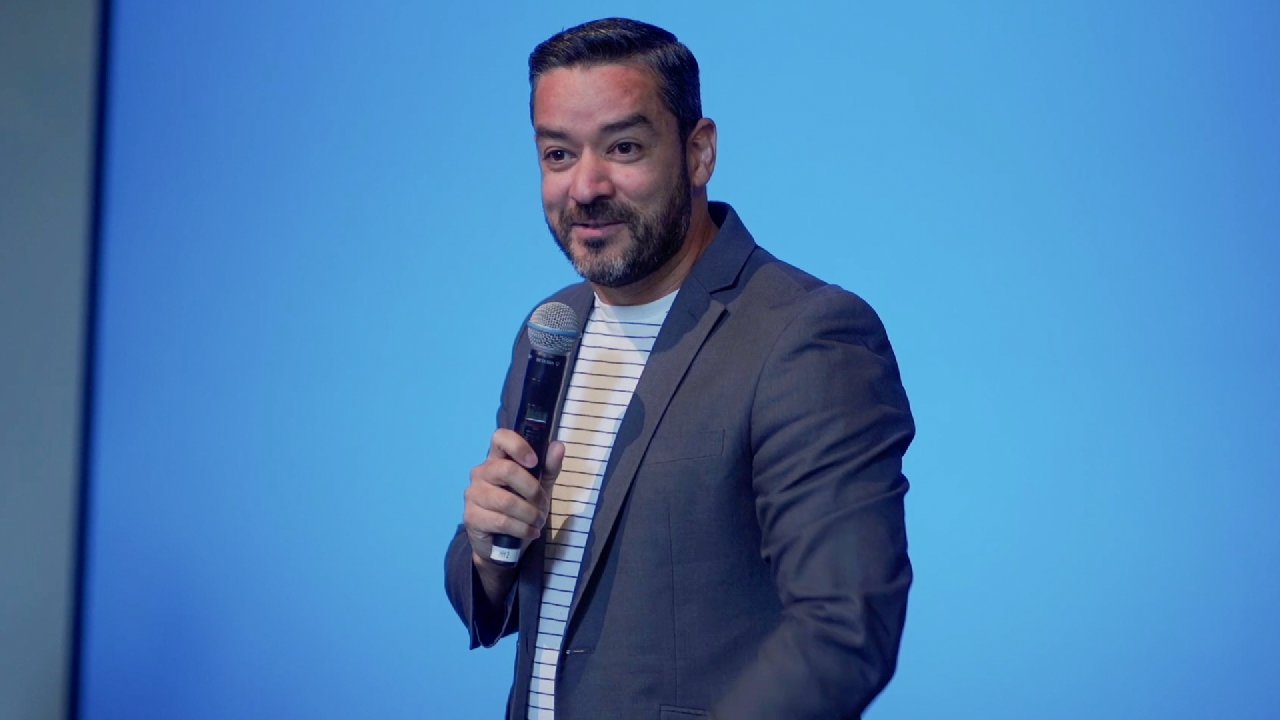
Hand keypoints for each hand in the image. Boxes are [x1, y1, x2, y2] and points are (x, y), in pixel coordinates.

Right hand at [463, 429, 564, 599]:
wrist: (503, 544)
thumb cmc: (521, 508)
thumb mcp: (540, 487)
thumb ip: (549, 468)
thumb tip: (559, 446)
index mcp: (497, 459)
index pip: (500, 437)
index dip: (518, 445)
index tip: (534, 462)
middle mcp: (481, 473)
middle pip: (507, 470)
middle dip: (533, 490)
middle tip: (543, 505)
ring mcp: (474, 494)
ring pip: (506, 501)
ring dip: (530, 514)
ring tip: (538, 522)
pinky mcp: (471, 517)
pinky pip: (502, 521)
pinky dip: (522, 529)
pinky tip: (530, 532)